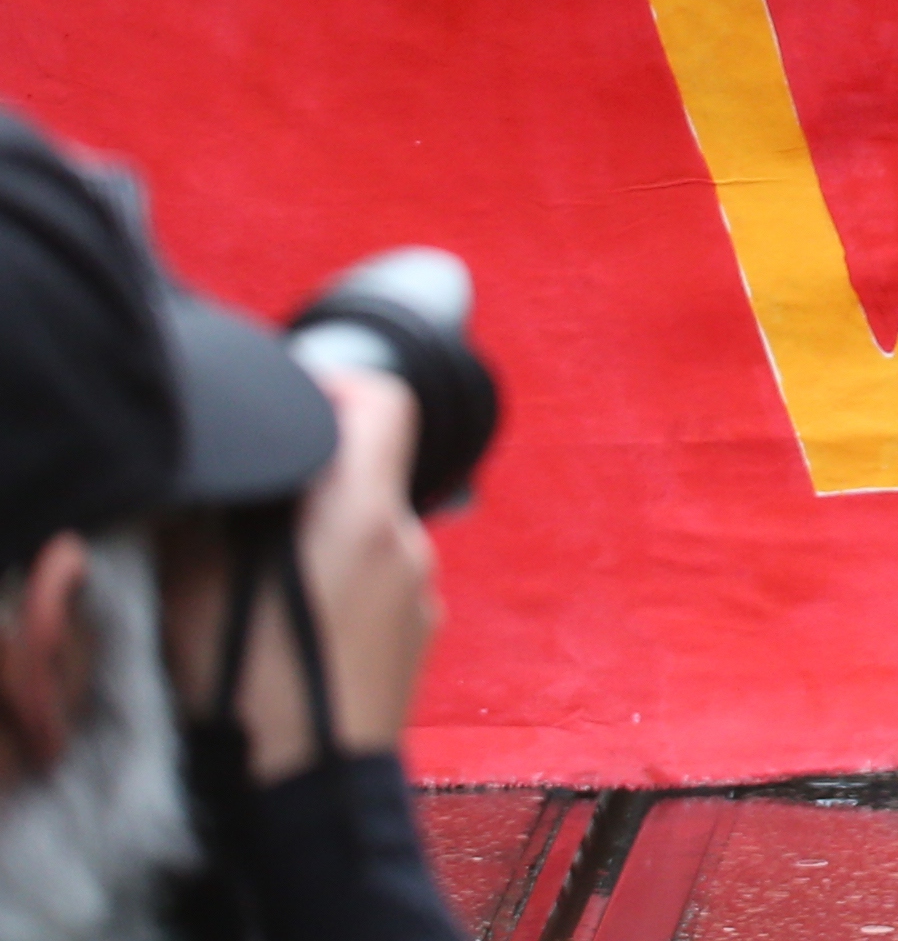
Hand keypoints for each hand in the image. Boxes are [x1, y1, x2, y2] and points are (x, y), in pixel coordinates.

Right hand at [166, 368, 438, 777]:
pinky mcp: (420, 631)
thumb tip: (220, 483)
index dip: (340, 384)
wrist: (310, 792)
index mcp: (364, 515)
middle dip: (314, 481)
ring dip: (325, 540)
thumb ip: (213, 522)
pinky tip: (298, 627)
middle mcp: (408, 542)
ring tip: (264, 586)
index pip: (386, 403)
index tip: (294, 397)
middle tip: (252, 510)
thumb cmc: (252, 693)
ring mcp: (421, 589)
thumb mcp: (197, 594)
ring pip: (372, 532)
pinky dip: (344, 583)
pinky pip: (381, 580)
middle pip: (371, 473)